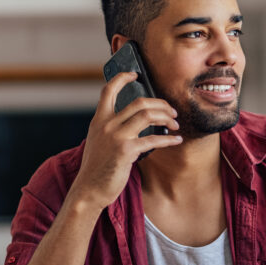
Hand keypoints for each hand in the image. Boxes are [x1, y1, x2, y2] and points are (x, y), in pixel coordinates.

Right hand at [70, 71, 182, 209]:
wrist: (89, 189)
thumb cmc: (97, 168)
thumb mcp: (98, 141)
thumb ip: (110, 128)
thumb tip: (134, 121)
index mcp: (99, 120)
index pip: (108, 90)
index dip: (122, 78)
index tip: (135, 74)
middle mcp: (107, 124)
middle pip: (139, 102)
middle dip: (161, 104)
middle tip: (172, 112)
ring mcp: (116, 136)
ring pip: (147, 114)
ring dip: (166, 117)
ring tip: (175, 124)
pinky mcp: (126, 150)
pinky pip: (153, 139)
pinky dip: (169, 139)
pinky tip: (176, 141)